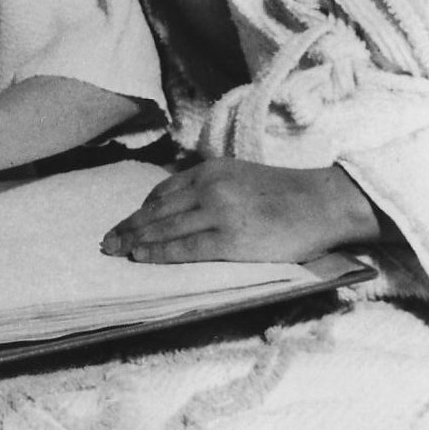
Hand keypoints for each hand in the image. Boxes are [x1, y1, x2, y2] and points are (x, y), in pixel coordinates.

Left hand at [100, 160, 381, 264]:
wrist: (322, 202)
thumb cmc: (287, 194)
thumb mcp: (240, 177)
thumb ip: (212, 187)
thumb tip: (183, 205)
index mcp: (210, 171)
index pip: (162, 192)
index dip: (140, 210)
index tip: (126, 223)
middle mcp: (208, 188)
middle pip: (156, 211)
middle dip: (128, 227)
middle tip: (106, 241)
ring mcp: (218, 213)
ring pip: (164, 229)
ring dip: (135, 241)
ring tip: (115, 251)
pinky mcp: (230, 239)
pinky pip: (184, 248)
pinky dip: (158, 253)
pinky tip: (141, 258)